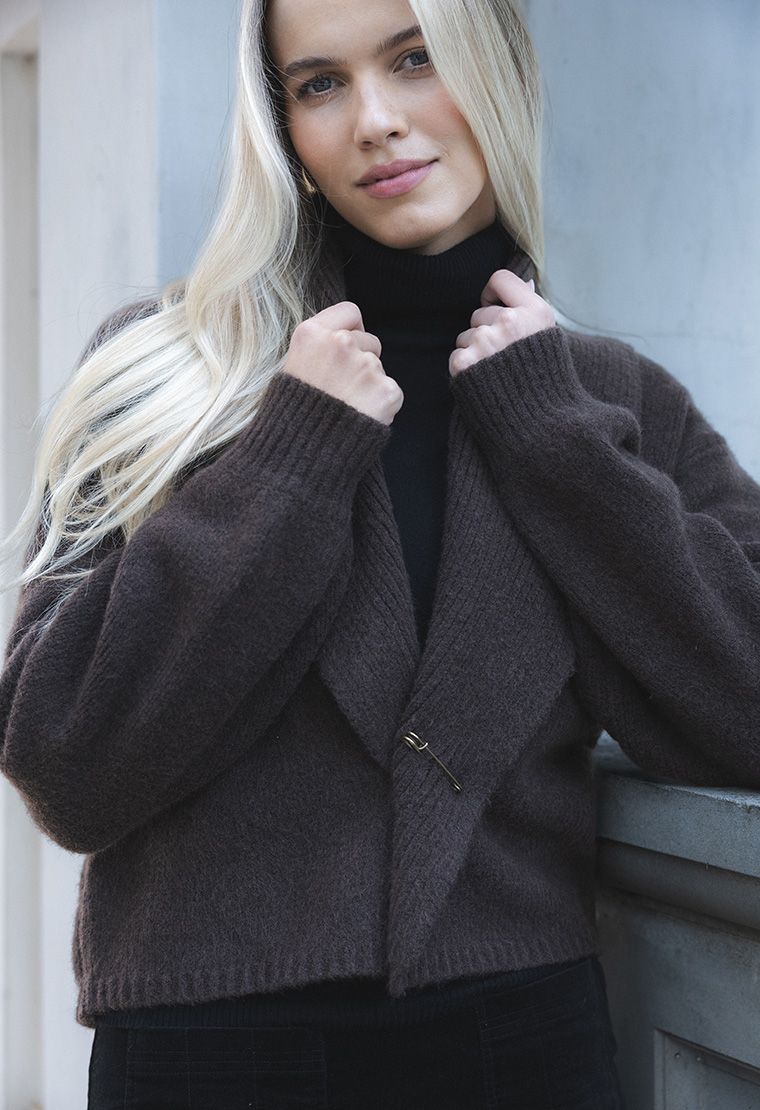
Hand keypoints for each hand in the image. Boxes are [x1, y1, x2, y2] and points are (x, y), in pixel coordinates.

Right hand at [284, 301, 402, 425]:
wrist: (302, 454)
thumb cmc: (293, 414)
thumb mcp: (292, 367)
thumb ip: (319, 346)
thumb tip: (347, 338)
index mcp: (312, 333)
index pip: (350, 312)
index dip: (352, 330)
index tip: (345, 348)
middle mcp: (341, 343)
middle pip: (369, 341)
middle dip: (361, 360)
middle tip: (341, 388)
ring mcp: (366, 367)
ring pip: (378, 368)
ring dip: (369, 385)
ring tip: (347, 408)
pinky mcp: (386, 391)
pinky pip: (391, 391)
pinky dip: (381, 406)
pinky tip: (360, 417)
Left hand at [449, 271, 556, 377]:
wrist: (538, 422)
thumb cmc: (544, 381)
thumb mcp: (548, 338)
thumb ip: (528, 311)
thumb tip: (516, 286)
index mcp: (534, 312)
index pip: (500, 279)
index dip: (493, 294)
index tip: (495, 307)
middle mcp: (509, 322)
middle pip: (480, 314)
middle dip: (486, 331)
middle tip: (503, 356)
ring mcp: (485, 342)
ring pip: (466, 335)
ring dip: (475, 351)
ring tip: (495, 373)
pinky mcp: (465, 362)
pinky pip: (457, 355)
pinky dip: (466, 369)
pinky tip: (483, 381)